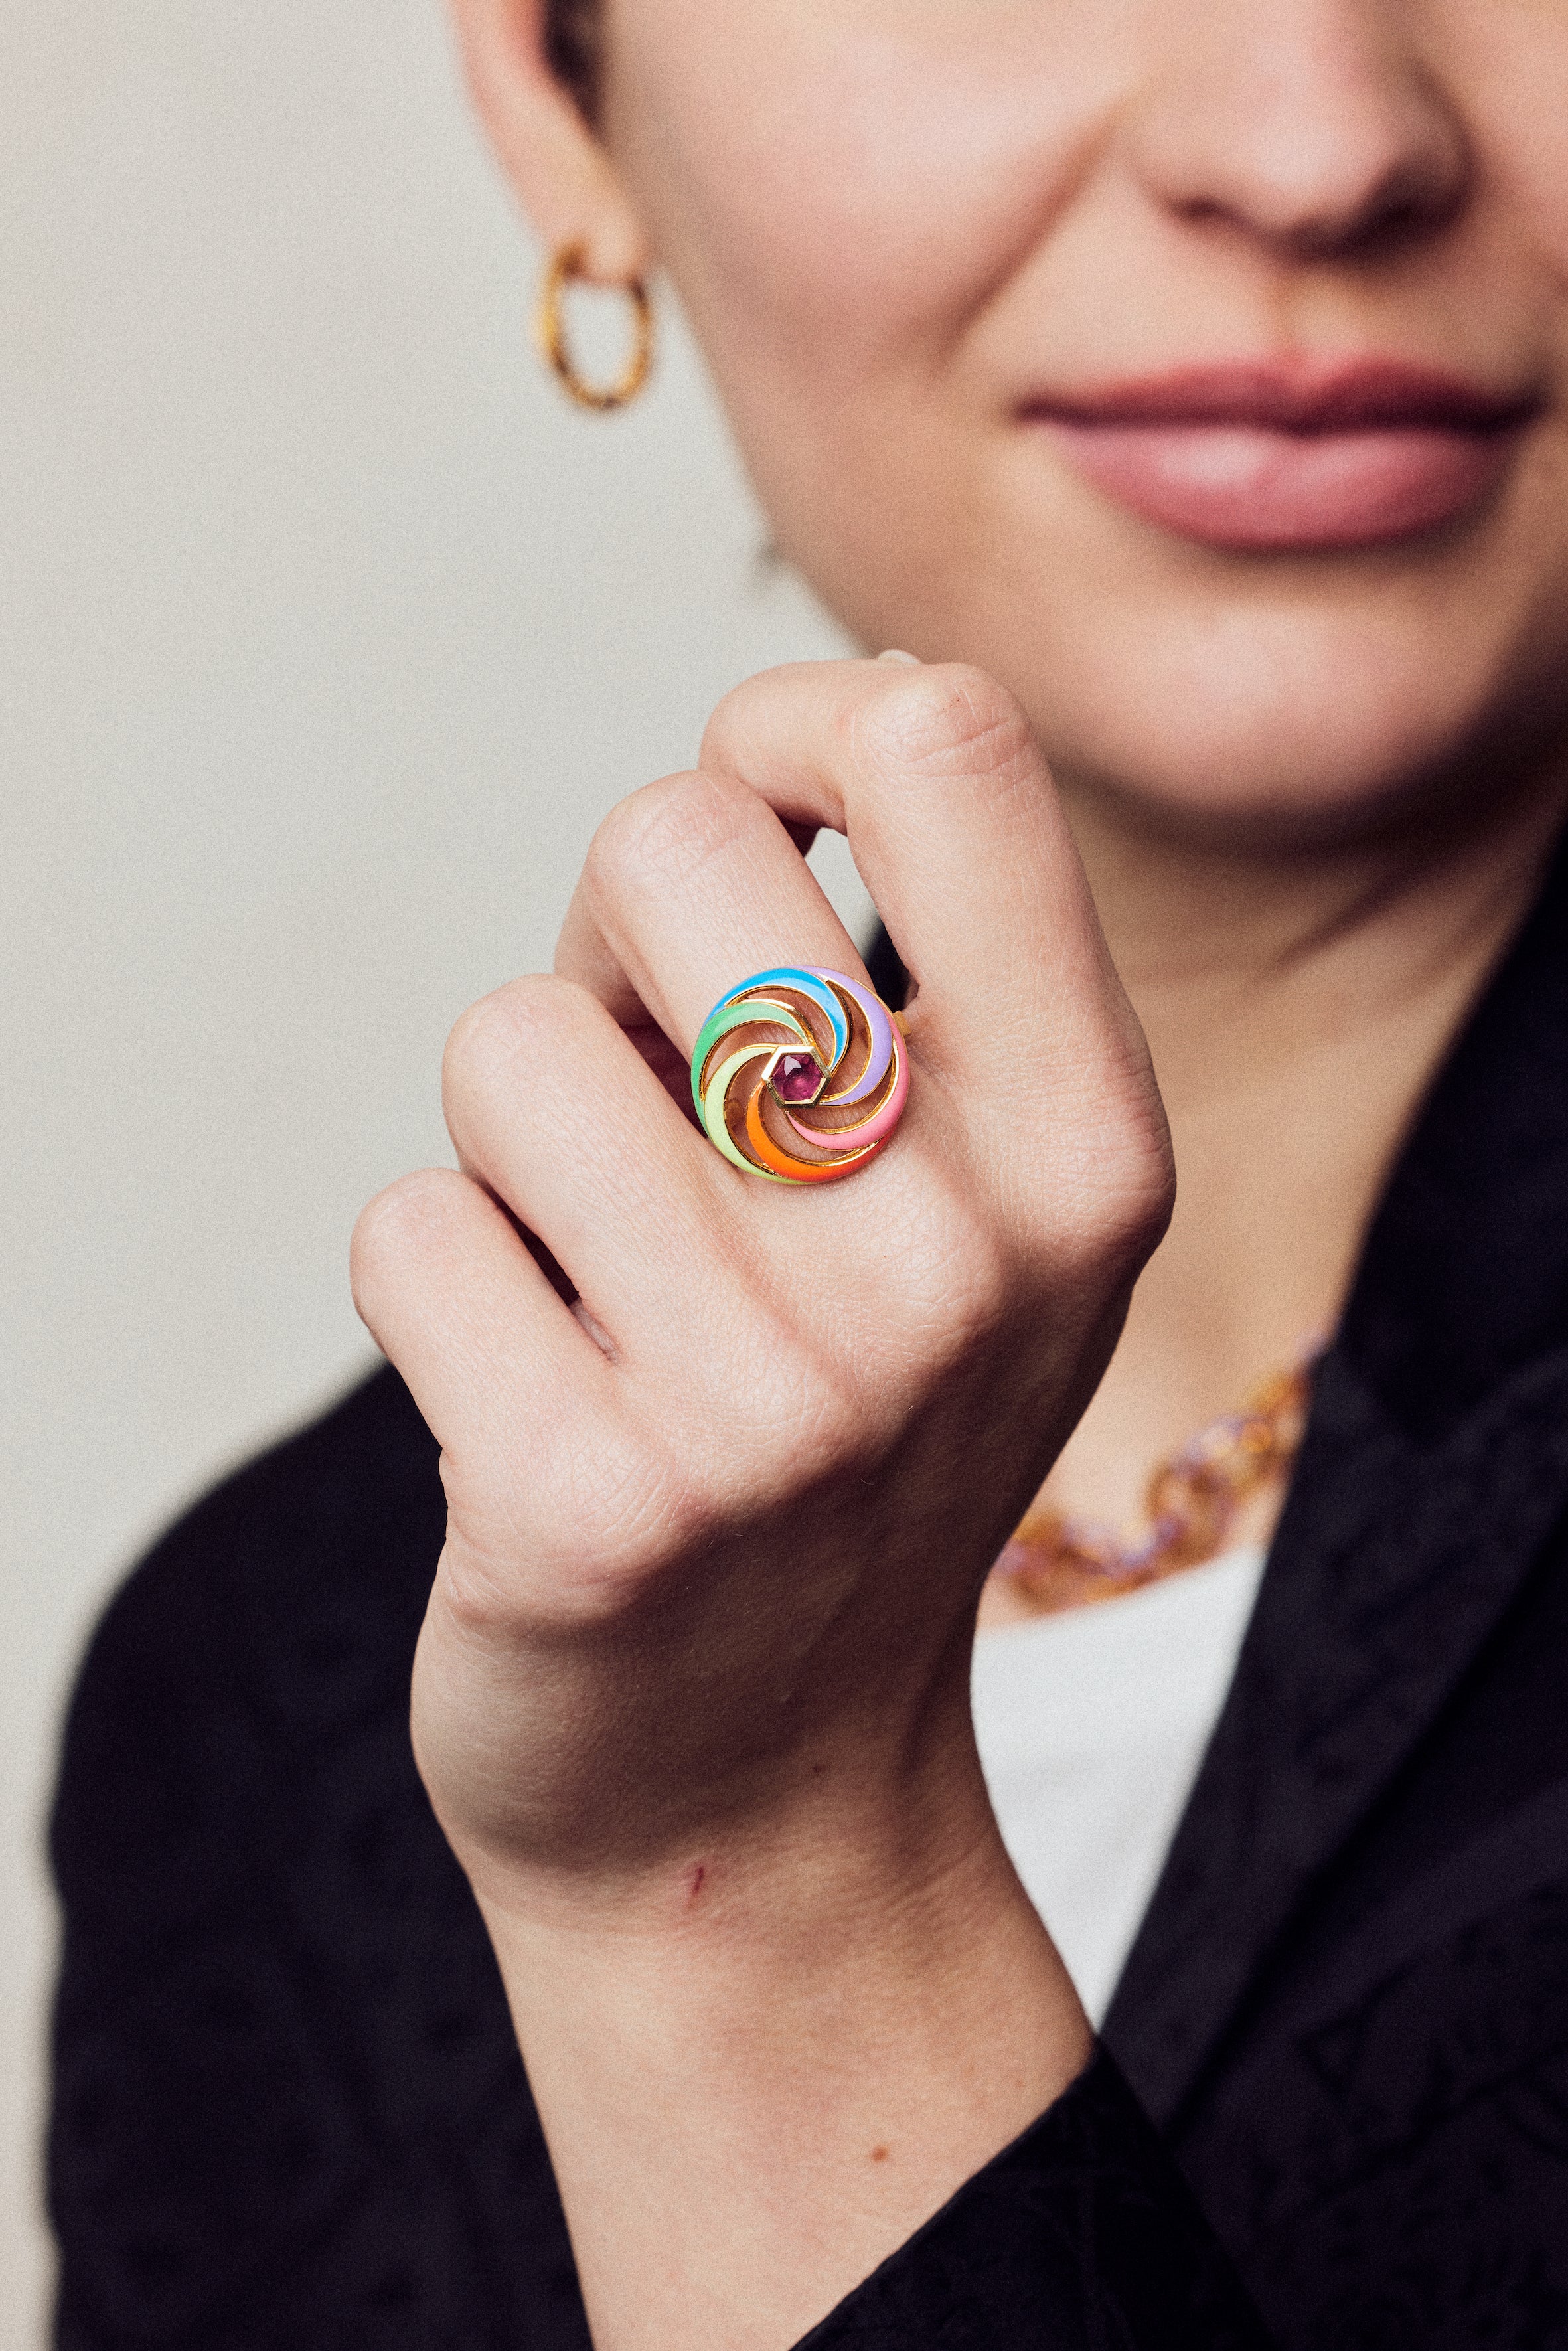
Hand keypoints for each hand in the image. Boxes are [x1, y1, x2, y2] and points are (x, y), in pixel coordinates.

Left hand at [351, 658, 1171, 2346]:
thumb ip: (913, 974)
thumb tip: (769, 737)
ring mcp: (778, 1396)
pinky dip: (443, 1290)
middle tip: (651, 1103)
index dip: (794, 725)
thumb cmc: (842, 1430)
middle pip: (671, 844)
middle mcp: (960, 1263)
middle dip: (610, 944)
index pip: (947, 743)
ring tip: (604, 1280)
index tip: (757, 823)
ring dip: (515, 1144)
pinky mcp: (590, 1503)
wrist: (764, 1794)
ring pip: (505, 1044)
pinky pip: (410, 1227)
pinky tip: (542, 1399)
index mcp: (1088, 1148)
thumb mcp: (976, 1212)